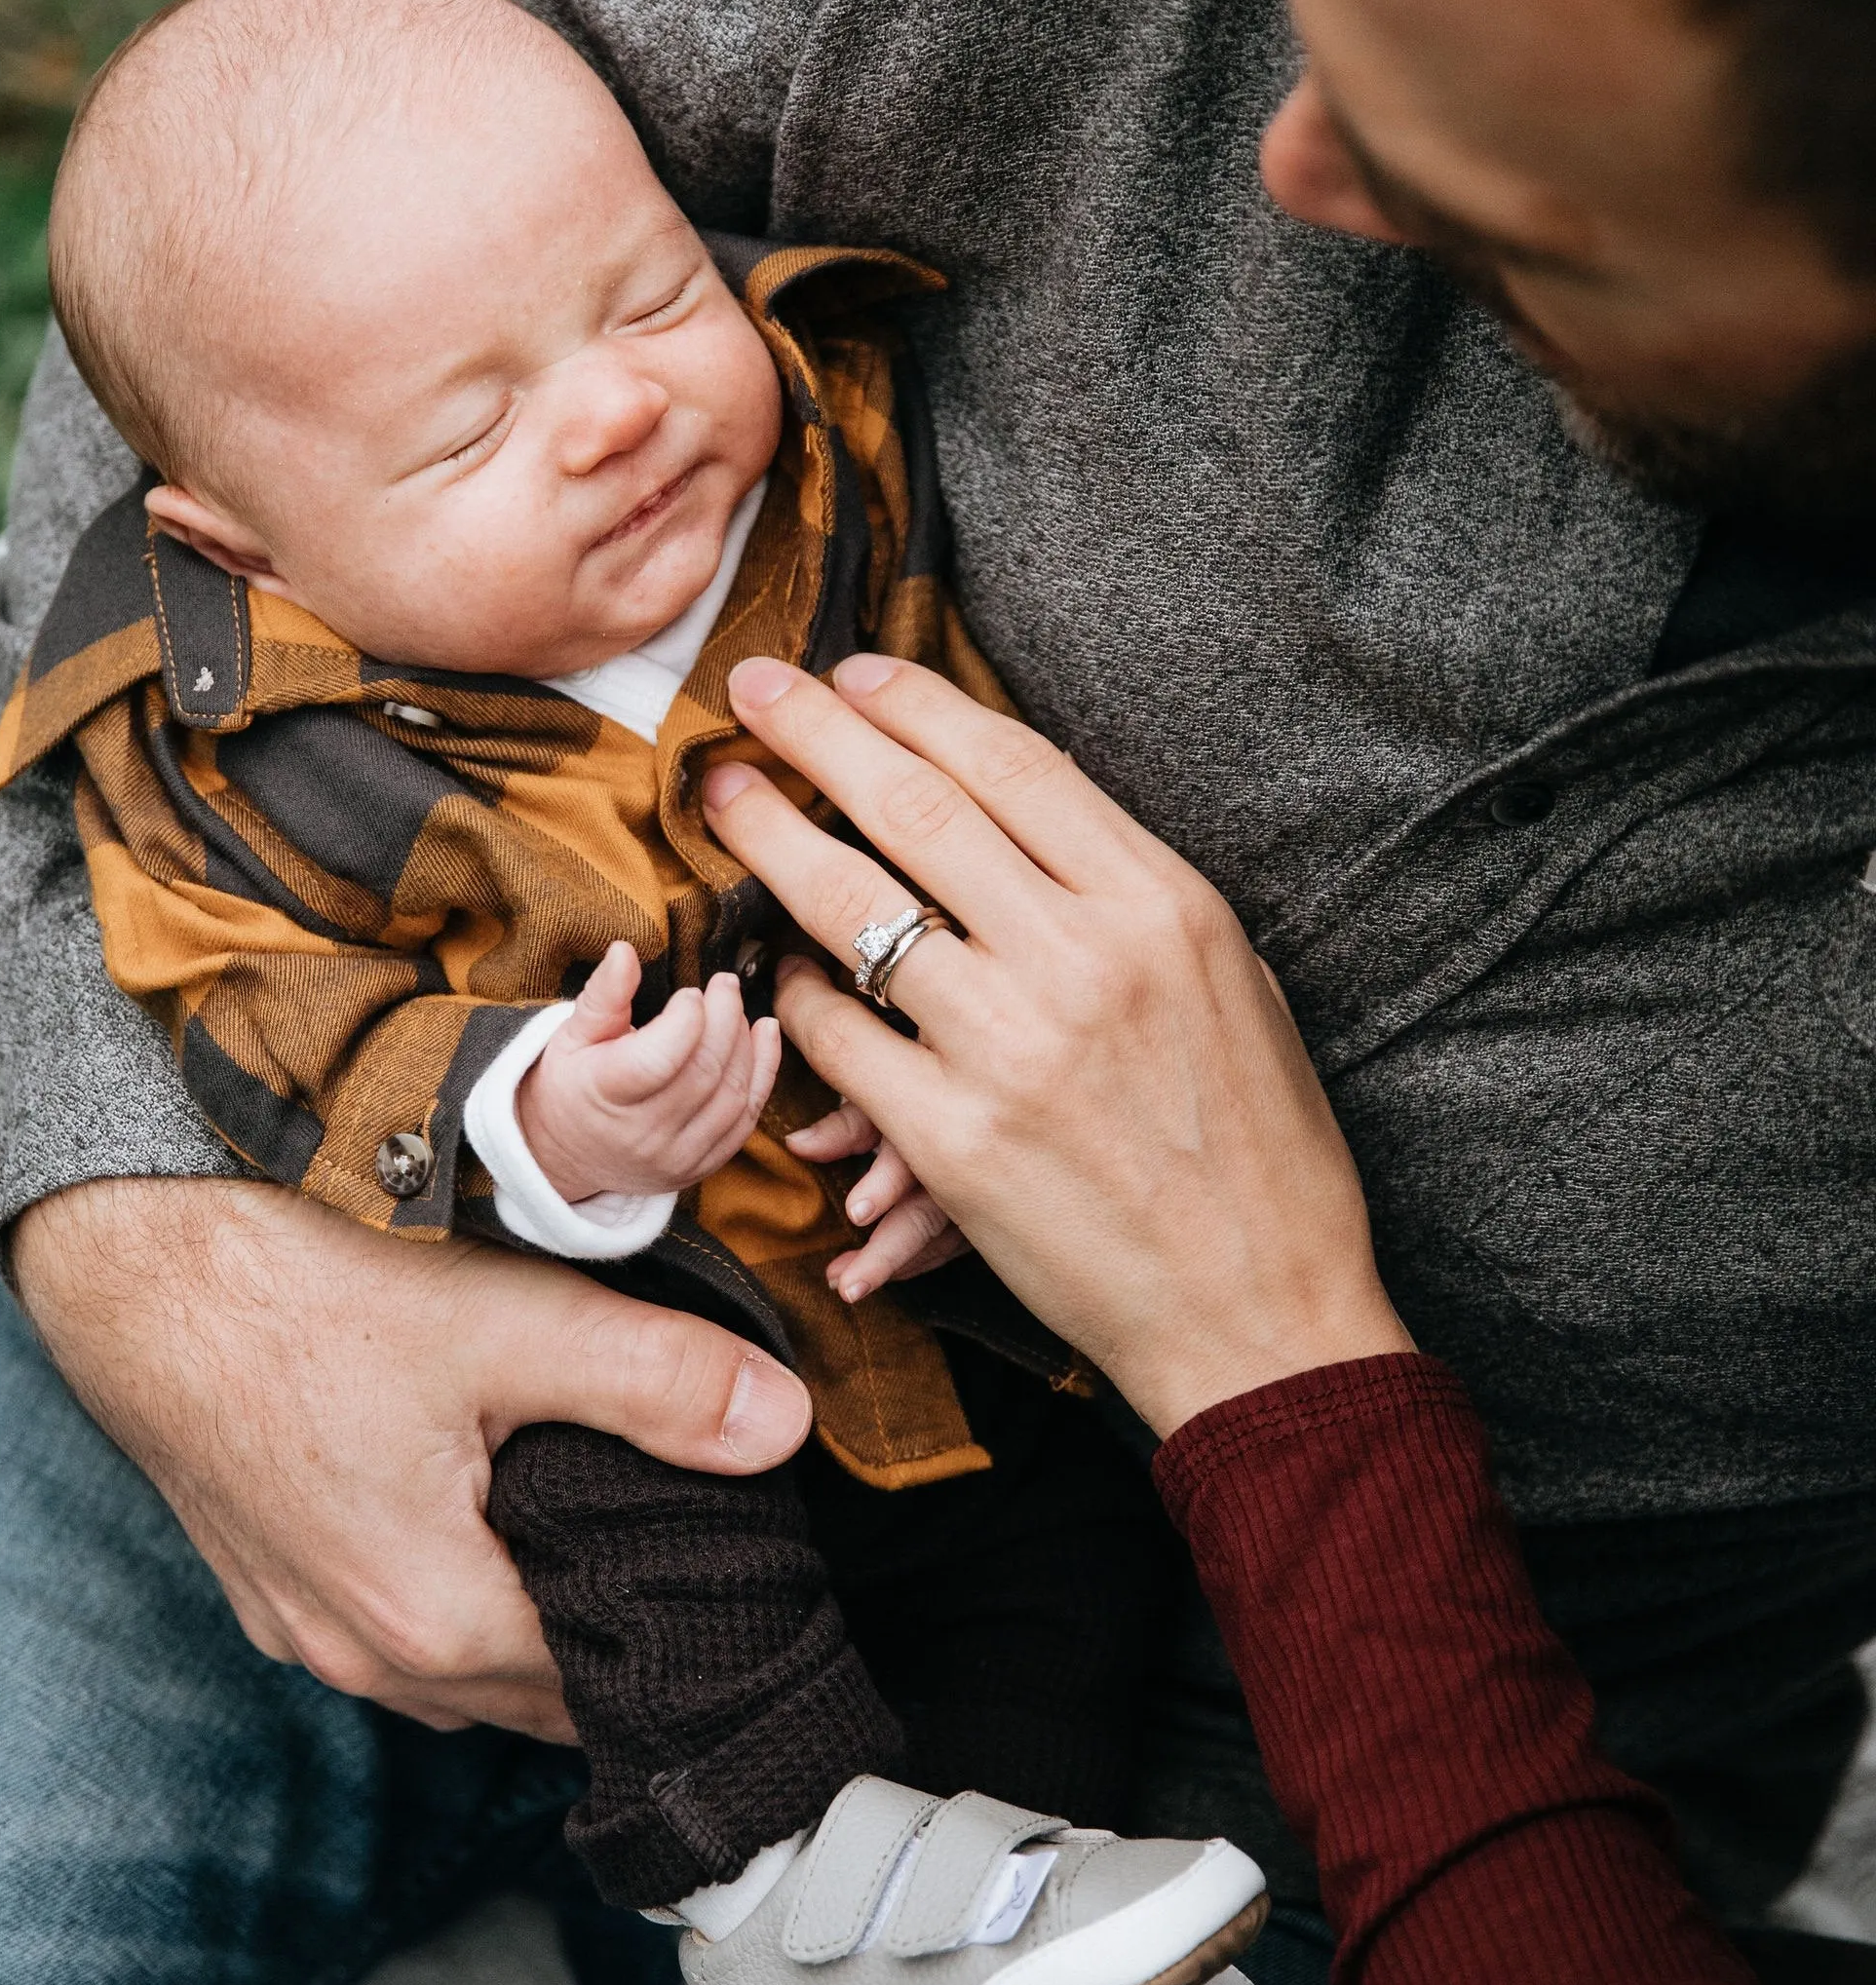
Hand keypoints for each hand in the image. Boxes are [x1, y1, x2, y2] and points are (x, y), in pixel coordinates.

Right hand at [11, 1173, 811, 1735]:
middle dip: (615, 1637)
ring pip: (464, 1668)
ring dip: (532, 1622)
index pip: (608, 1682)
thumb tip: (786, 1427)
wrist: (132, 1266)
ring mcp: (303, 1628)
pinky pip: (392, 1630)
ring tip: (605, 1533)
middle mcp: (363, 1657)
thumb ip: (656, 1381)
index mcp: (436, 1620)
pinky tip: (488, 1517)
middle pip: (538, 1692)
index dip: (685, 1631)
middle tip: (695, 1551)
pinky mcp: (266, 1587)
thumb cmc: (299, 1291)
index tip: (745, 1580)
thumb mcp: (505, 1321)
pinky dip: (454, 1596)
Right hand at [518, 941, 781, 1202]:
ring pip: (730, 1096)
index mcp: (605, 1095)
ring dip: (745, 1045)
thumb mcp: (573, 1035)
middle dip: (724, 1019)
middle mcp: (642, 1133)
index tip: (690, 993)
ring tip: (738, 1008)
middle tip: (726, 984)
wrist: (569, 1153)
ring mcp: (675, 1157)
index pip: (657, 1060)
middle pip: (702, 1073)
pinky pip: (744, 1121)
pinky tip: (764, 1036)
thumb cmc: (572, 1083)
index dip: (686, 1020)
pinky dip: (762, 1075)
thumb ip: (604, 994)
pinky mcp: (700, 1167)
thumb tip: (624, 951)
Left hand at [700, 654, 1412, 1436]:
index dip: (917, 704)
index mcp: (1163, 905)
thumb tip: (1029, 813)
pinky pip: (838, 1033)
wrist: (1262, 1310)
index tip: (854, 673)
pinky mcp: (954, 1140)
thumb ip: (1131, 898)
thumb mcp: (1233, 983)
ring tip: (722, 797)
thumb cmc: (1260, 1149)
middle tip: (756, 687)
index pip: (1012, 763)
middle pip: (915, 805)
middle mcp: (1086, 958)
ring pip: (852, 906)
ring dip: (769, 838)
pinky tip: (778, 969)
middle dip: (816, 733)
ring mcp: (1013, 1048)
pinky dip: (796, 991)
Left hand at [785, 1096, 965, 1300]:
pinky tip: (890, 1273)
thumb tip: (797, 1147)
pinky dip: (920, 1261)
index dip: (883, 1182)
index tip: (855, 1213)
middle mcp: (961, 1157)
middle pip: (927, 1212)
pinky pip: (954, 1244)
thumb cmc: (918, 1077)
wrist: (981, 1087)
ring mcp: (979, 1188)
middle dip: (886, 1253)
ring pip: (940, 1238)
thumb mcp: (882, 1089)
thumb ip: (845, 1123)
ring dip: (895, 1264)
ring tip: (847, 1284)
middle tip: (847, 1285)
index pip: (909, 1154)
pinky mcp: (986, 1208)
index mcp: (933, 1115)